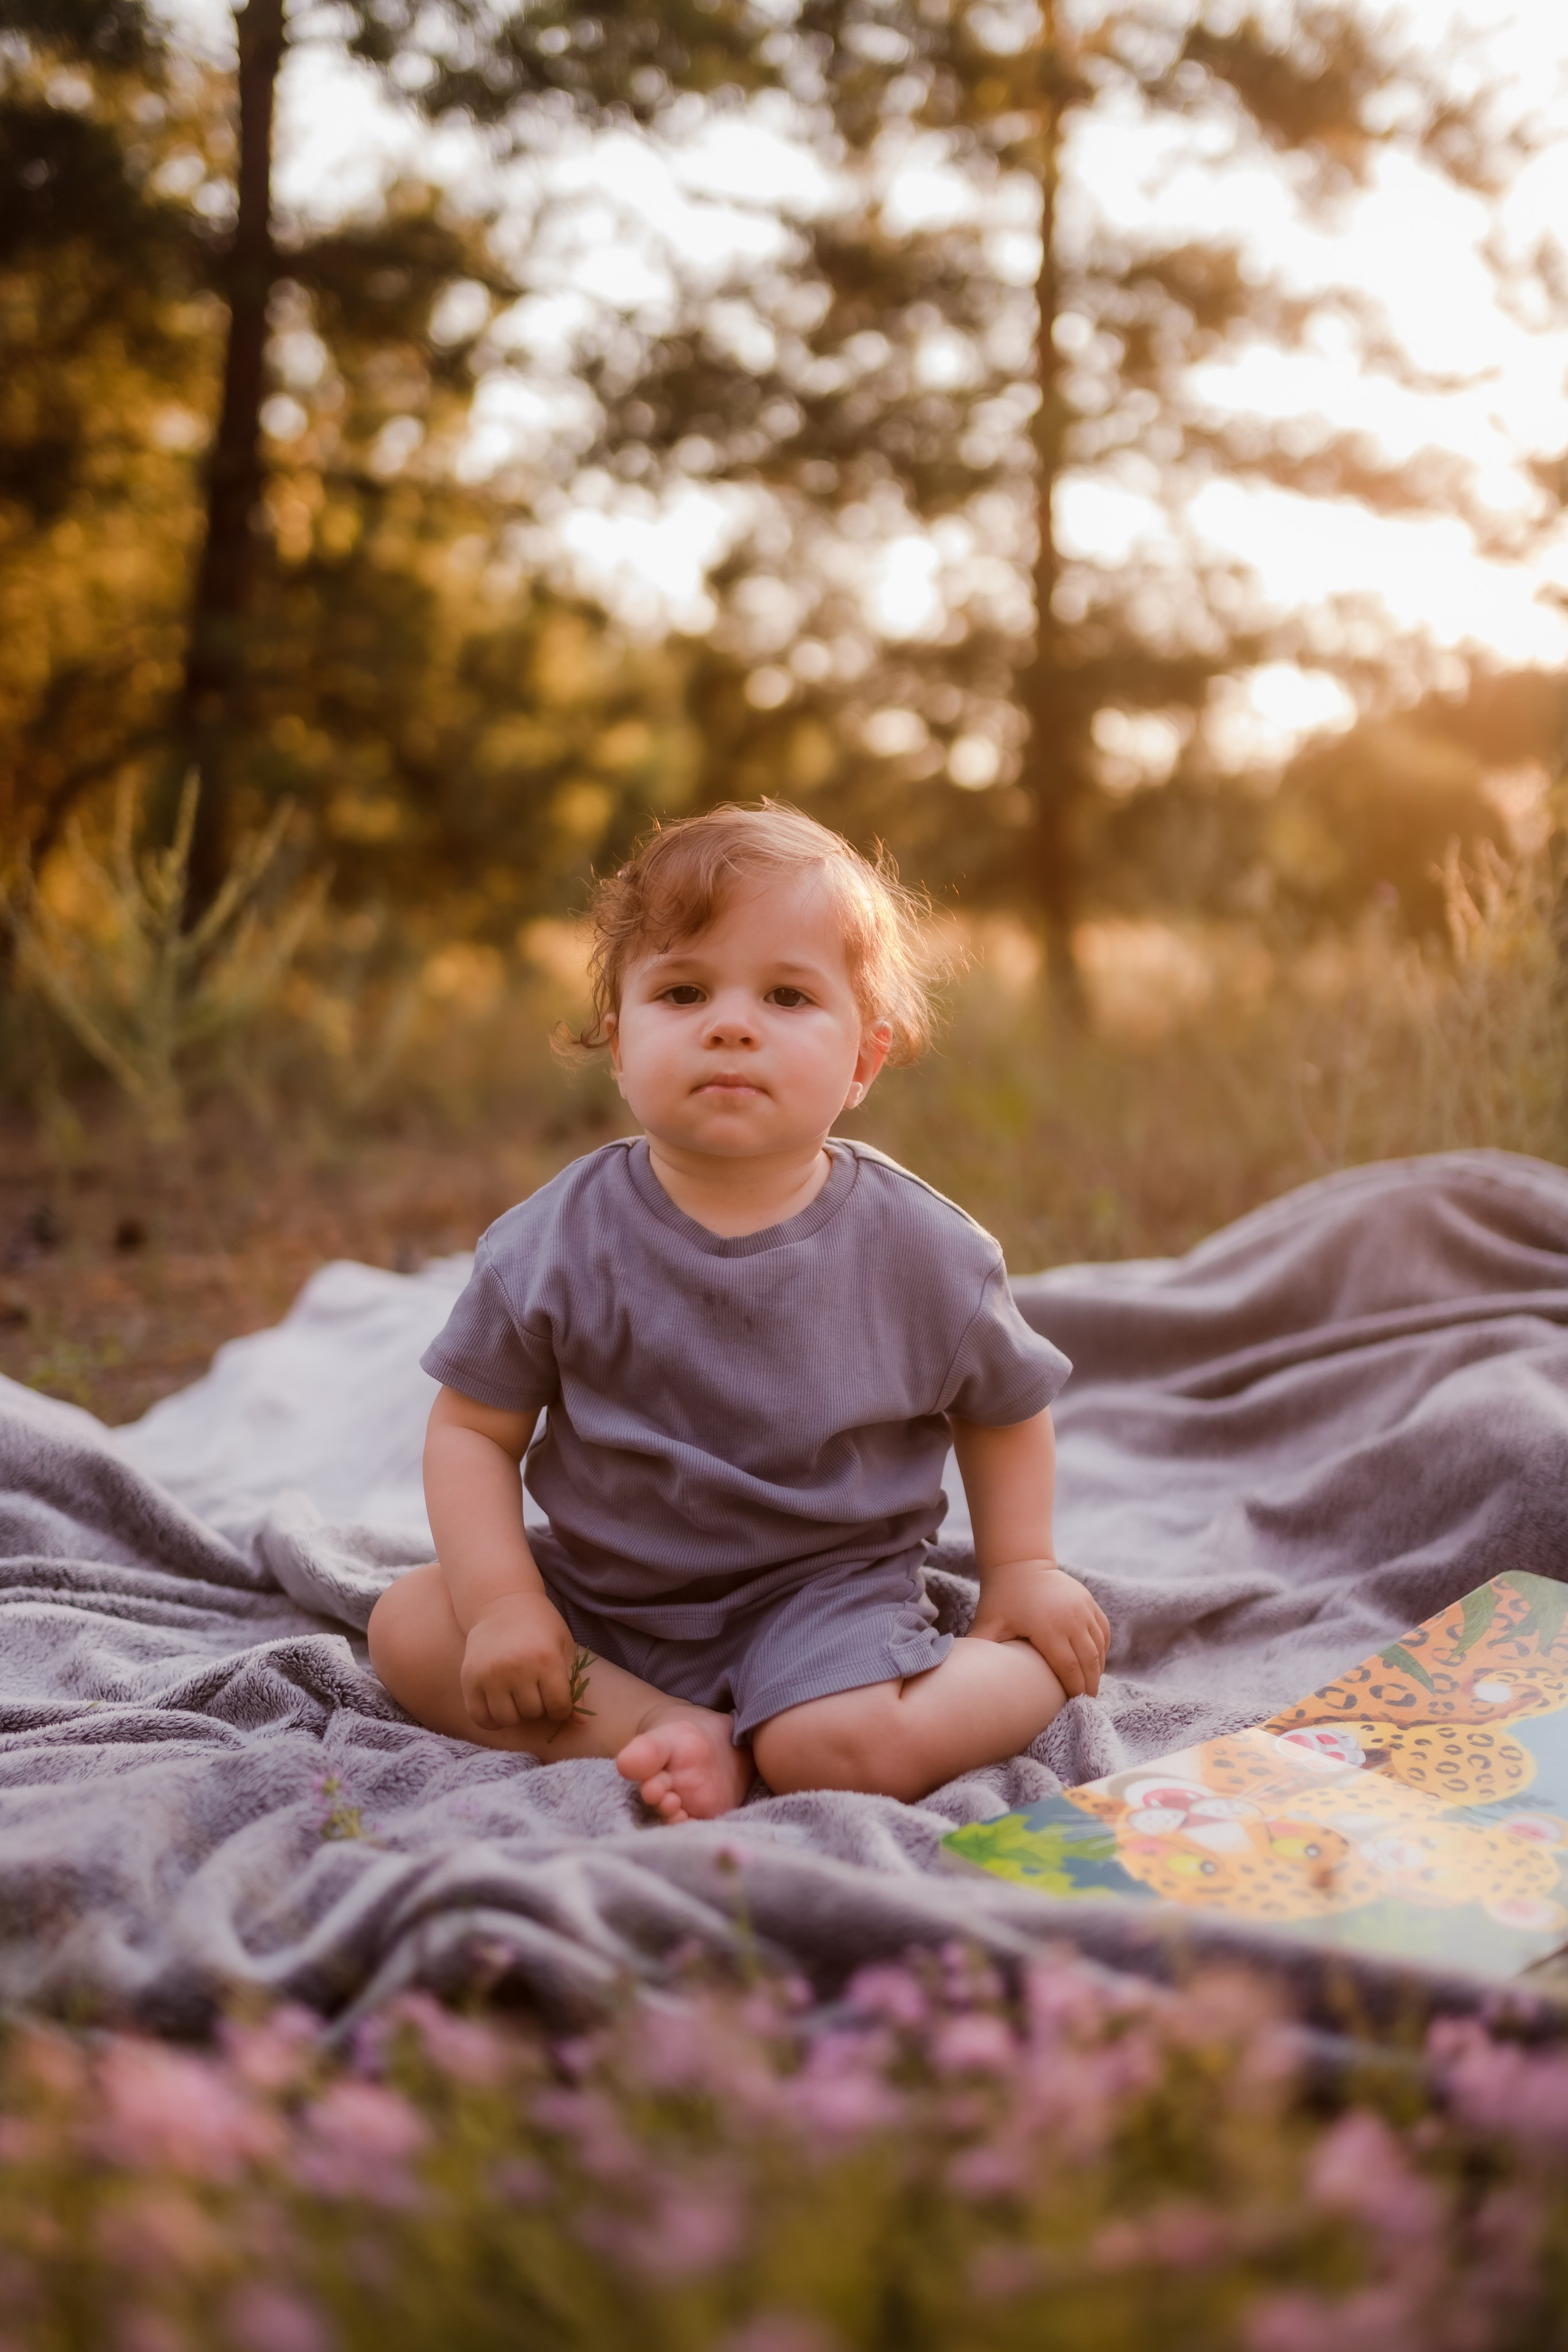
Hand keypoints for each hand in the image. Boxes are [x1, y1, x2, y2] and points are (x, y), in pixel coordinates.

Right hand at [459, 1590, 578, 1729]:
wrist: (501, 1603)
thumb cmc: (540, 1625)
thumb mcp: (564, 1648)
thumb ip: (574, 1685)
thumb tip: (581, 1723)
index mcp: (545, 1660)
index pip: (559, 1707)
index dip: (562, 1707)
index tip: (557, 1697)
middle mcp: (516, 1668)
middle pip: (533, 1713)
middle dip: (539, 1706)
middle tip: (535, 1689)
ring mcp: (490, 1674)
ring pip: (507, 1719)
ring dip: (516, 1713)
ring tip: (518, 1695)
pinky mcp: (469, 1679)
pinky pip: (480, 1717)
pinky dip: (491, 1720)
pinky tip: (499, 1706)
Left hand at [970, 1559, 1109, 1699]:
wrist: (1020, 1563)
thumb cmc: (1001, 1597)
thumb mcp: (989, 1622)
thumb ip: (981, 1647)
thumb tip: (964, 1674)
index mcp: (1048, 1628)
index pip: (1068, 1668)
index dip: (1073, 1690)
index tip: (1073, 1705)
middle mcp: (1072, 1619)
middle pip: (1089, 1662)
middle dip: (1089, 1686)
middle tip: (1086, 1703)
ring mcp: (1084, 1609)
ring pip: (1098, 1648)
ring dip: (1097, 1670)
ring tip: (1090, 1687)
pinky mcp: (1090, 1602)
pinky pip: (1102, 1632)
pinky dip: (1102, 1650)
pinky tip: (1095, 1664)